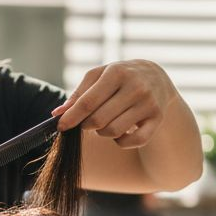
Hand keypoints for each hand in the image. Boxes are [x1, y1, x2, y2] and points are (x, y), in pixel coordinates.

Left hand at [53, 59, 183, 148]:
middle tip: (87, 121)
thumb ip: (78, 94)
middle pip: (98, 120)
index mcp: (117, 73)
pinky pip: (133, 141)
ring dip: (102, 132)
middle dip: (86, 125)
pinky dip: (121, 142)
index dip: (71, 117)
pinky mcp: (157, 118)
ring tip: (105, 122)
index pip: (88, 102)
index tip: (60, 126)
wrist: (156, 77)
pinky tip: (119, 132)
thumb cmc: (118, 77)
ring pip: (113, 131)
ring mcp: (148, 103)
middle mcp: (135, 87)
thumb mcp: (98, 76)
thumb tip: (57, 114)